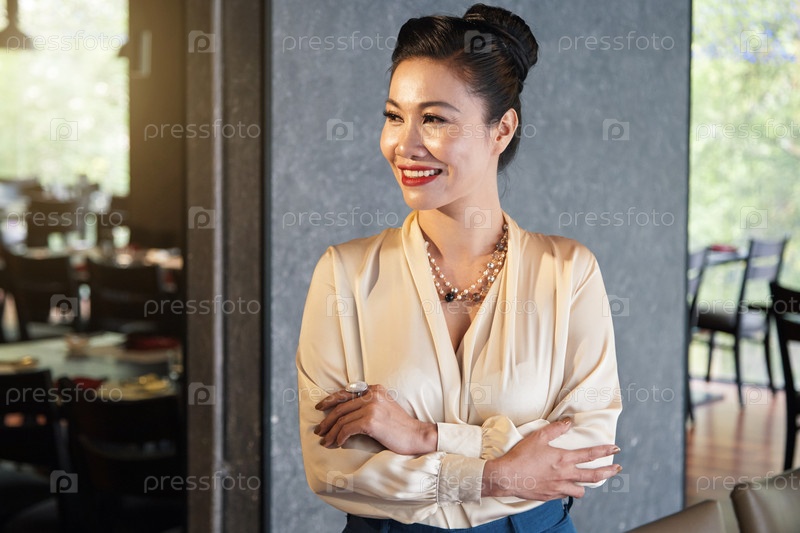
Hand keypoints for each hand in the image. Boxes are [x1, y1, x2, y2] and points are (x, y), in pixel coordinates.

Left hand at [314, 384, 436, 454]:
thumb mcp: (384, 407)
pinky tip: (339, 443)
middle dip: (327, 420)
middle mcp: (372, 395)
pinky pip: (347, 429)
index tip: (319, 408)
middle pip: (341, 407)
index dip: (329, 400)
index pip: (345, 393)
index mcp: (374, 389)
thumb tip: (344, 414)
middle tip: (319, 431)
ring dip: (331, 433)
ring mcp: (371, 407)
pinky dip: (340, 437)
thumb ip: (367, 404)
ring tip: (326, 441)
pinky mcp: (370, 421)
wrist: (416, 435)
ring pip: (342, 420)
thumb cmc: (399, 426)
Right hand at [481, 418, 620, 499]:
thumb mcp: (537, 437)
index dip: (604, 451)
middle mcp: (564, 475)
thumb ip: (555, 429)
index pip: (589, 455)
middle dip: (608, 472)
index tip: (615, 449)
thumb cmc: (521, 456)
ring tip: (586, 480)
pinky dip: (568, 490)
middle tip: (617, 469)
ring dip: (585, 485)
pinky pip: (565, 495)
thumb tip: (568, 422)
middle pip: (593, 476)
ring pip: (580, 491)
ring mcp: (558, 487)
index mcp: (563, 459)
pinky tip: (565, 486)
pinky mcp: (550, 496)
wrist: (507, 477)